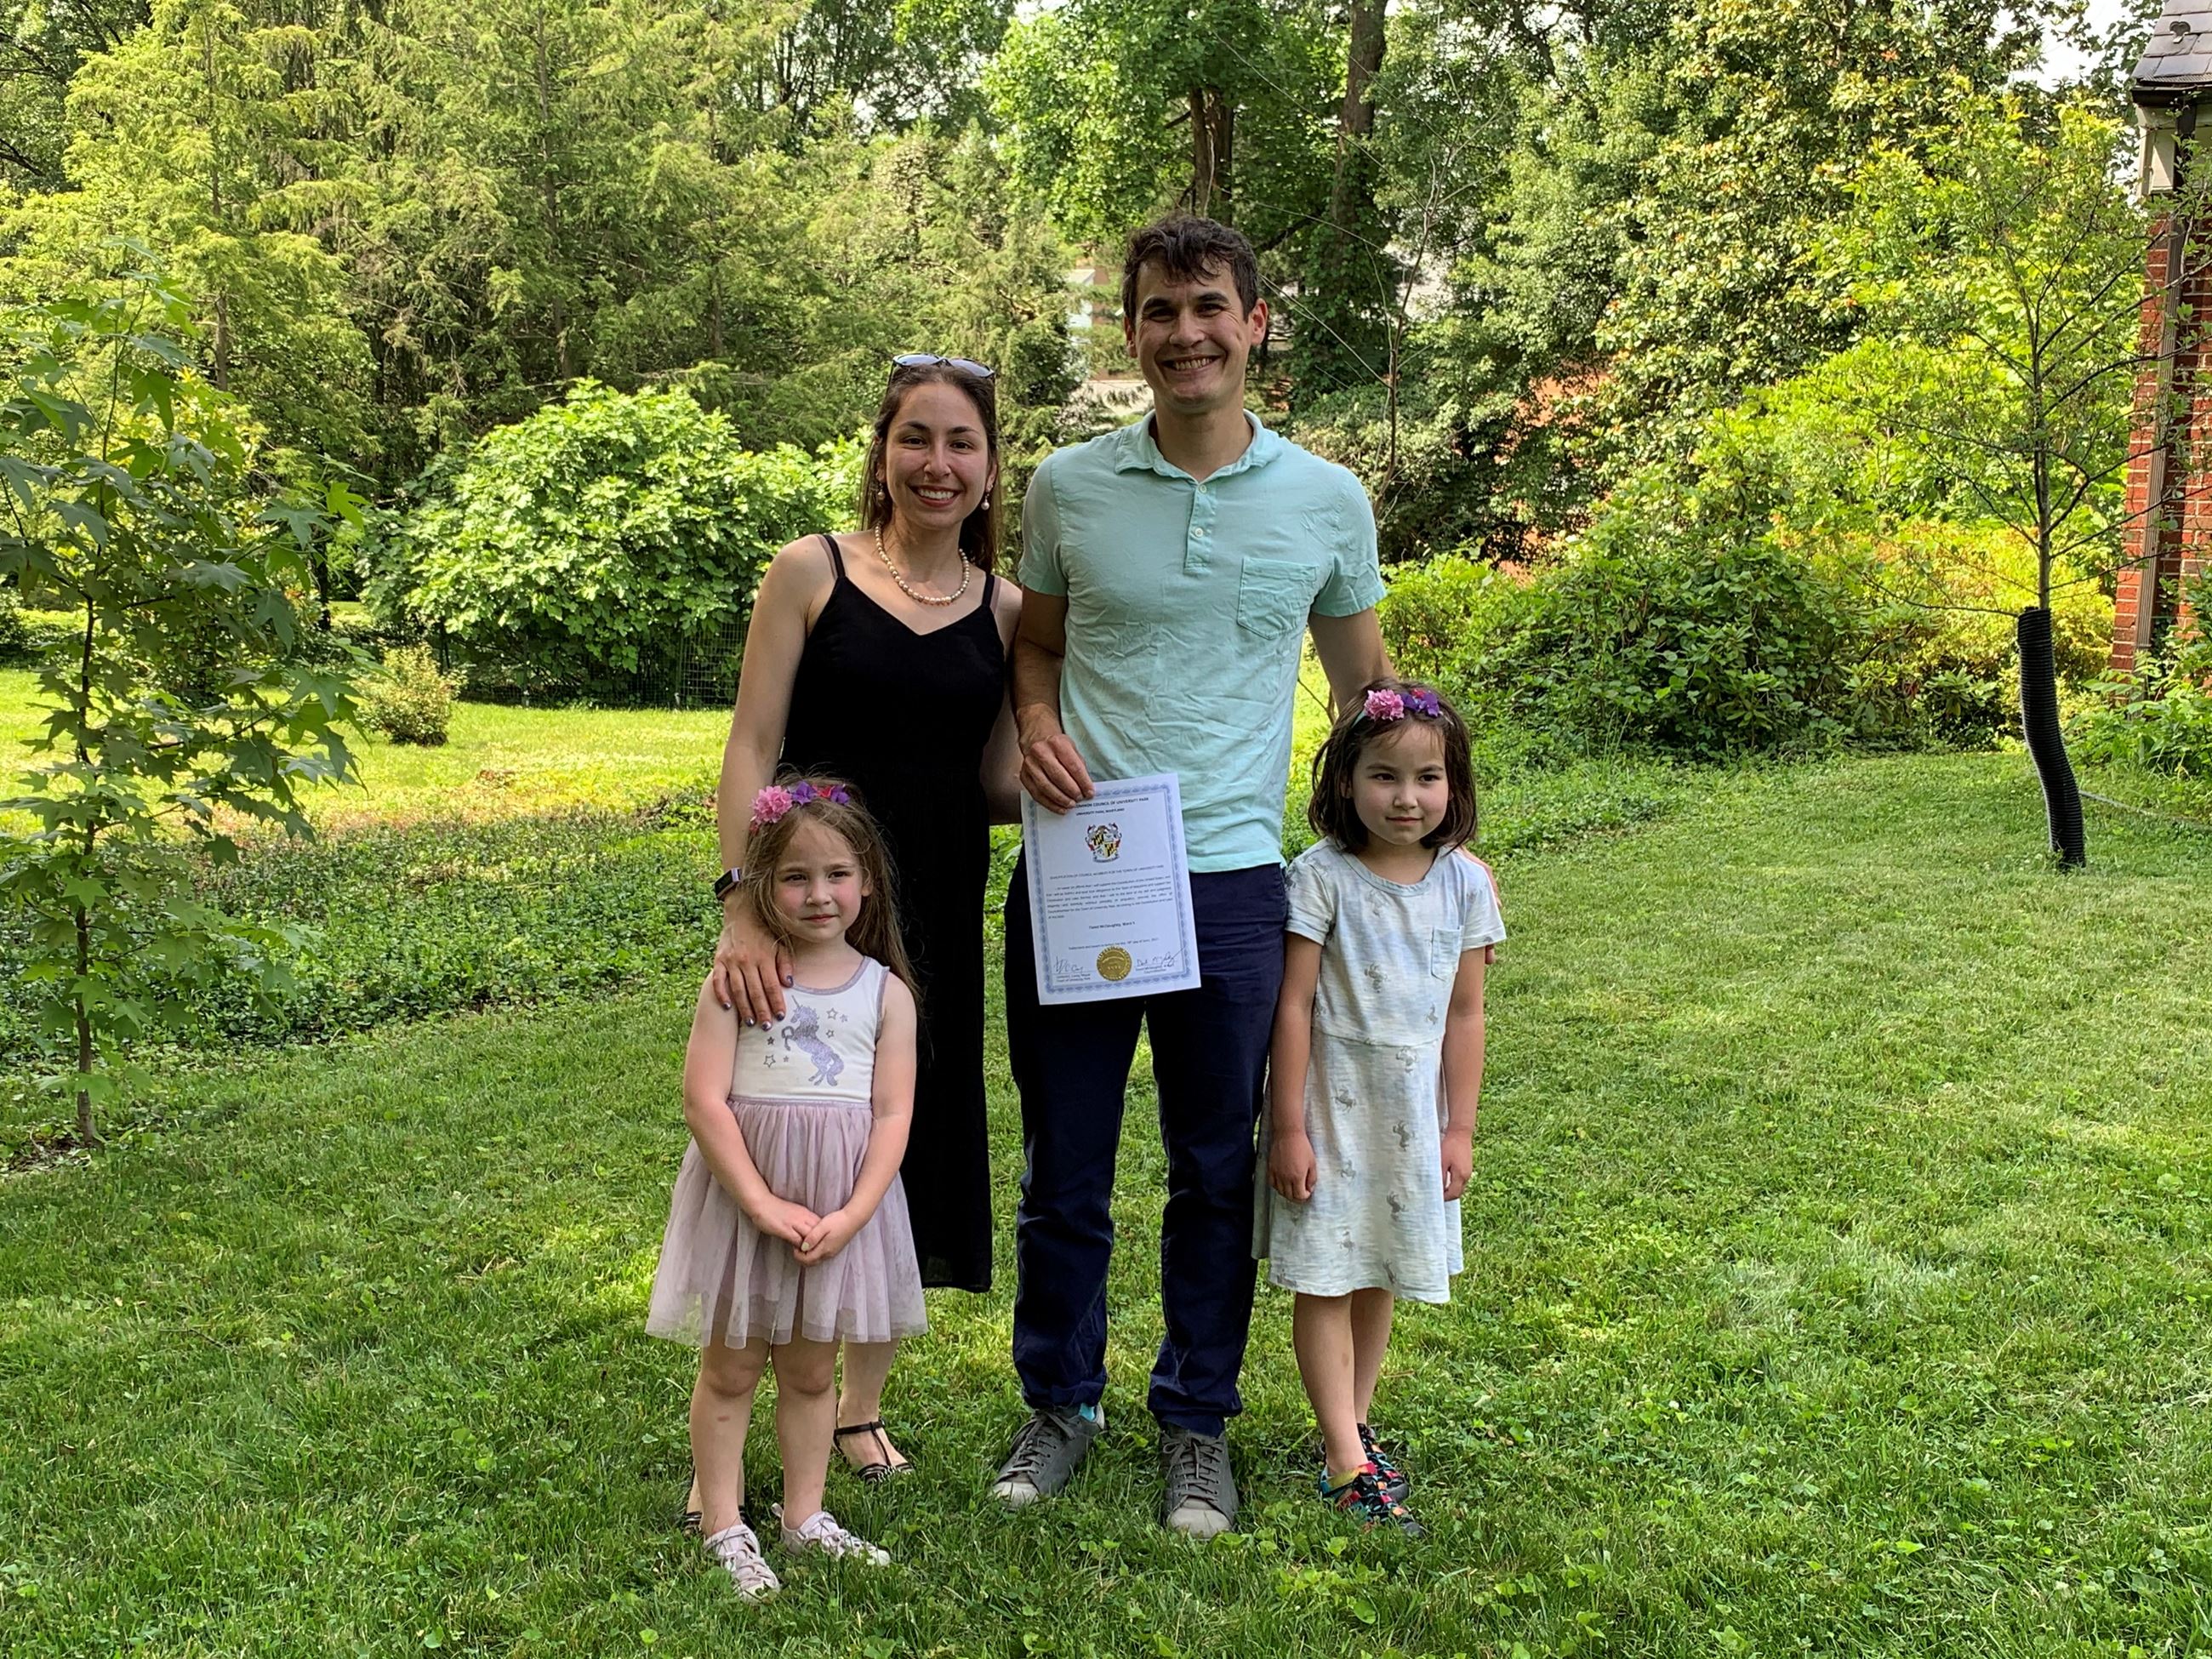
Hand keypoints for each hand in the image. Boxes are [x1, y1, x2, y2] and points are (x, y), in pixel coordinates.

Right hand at [712, 900, 792, 1024]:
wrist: (742, 913)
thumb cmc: (764, 932)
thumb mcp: (780, 944)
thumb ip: (785, 964)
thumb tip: (789, 983)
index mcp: (764, 957)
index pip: (772, 985)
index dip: (777, 1002)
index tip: (781, 1016)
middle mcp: (747, 960)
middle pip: (755, 991)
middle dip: (762, 1010)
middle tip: (767, 1026)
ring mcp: (731, 961)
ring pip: (738, 989)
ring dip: (744, 1008)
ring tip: (750, 1022)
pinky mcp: (719, 961)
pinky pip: (719, 981)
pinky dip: (722, 994)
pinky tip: (727, 1007)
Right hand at [746, 1194, 821, 1248]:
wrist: (761, 1203)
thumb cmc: (775, 1209)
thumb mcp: (794, 1212)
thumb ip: (802, 1221)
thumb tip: (808, 1232)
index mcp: (805, 1213)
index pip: (822, 1224)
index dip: (823, 1235)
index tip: (821, 1243)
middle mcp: (803, 1217)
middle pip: (820, 1231)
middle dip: (820, 1242)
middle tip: (817, 1251)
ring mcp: (795, 1223)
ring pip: (811, 1236)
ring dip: (811, 1247)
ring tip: (808, 1254)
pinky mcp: (785, 1229)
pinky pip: (798, 1241)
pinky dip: (800, 1248)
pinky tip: (797, 1251)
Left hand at [794, 1206, 861, 1264]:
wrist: (854, 1219)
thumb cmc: (838, 1221)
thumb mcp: (822, 1226)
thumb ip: (812, 1237)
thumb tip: (803, 1247)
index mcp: (824, 1249)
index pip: (806, 1260)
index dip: (798, 1255)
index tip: (796, 1244)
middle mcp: (828, 1254)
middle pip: (811, 1262)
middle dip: (801, 1257)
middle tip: (798, 1245)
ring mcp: (832, 1252)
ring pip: (816, 1259)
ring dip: (808, 1255)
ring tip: (805, 1242)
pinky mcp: (835, 1249)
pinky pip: (821, 1255)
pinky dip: (814, 1252)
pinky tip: (814, 1242)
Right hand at [1016, 706, 1093, 813]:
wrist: (1035, 738)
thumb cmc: (1056, 745)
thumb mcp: (1071, 748)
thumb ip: (1079, 766)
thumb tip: (1086, 787)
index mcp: (1057, 743)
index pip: (1073, 766)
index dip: (1083, 782)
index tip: (1089, 792)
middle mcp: (1041, 752)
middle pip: (1058, 776)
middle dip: (1071, 791)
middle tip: (1079, 799)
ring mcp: (1030, 764)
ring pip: (1046, 786)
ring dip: (1060, 799)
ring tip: (1070, 805)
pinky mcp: (1024, 775)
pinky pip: (1036, 793)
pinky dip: (1049, 803)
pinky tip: (1059, 807)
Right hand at [1268, 1128, 1316, 1201]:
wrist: (1288, 1134)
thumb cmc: (1302, 1147)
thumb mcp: (1312, 1163)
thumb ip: (1312, 1178)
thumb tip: (1310, 1188)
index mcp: (1297, 1177)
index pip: (1300, 1196)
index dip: (1305, 1196)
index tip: (1308, 1191)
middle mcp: (1285, 1178)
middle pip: (1289, 1196)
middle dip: (1297, 1197)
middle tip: (1301, 1193)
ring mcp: (1277, 1174)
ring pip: (1280, 1191)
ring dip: (1287, 1193)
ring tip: (1293, 1188)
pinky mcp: (1271, 1169)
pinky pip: (1272, 1183)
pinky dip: (1277, 1187)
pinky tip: (1283, 1183)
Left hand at [1441, 1127, 1472, 1201]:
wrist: (1461, 1132)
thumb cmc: (1450, 1146)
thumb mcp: (1442, 1162)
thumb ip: (1440, 1177)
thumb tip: (1437, 1189)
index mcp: (1461, 1176)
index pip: (1453, 1194)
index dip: (1444, 1198)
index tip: (1434, 1197)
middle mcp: (1467, 1176)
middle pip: (1458, 1192)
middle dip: (1448, 1195)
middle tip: (1436, 1194)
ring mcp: (1468, 1171)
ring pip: (1460, 1186)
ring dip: (1451, 1188)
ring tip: (1439, 1186)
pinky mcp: (1467, 1166)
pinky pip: (1461, 1179)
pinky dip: (1453, 1182)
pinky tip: (1445, 1177)